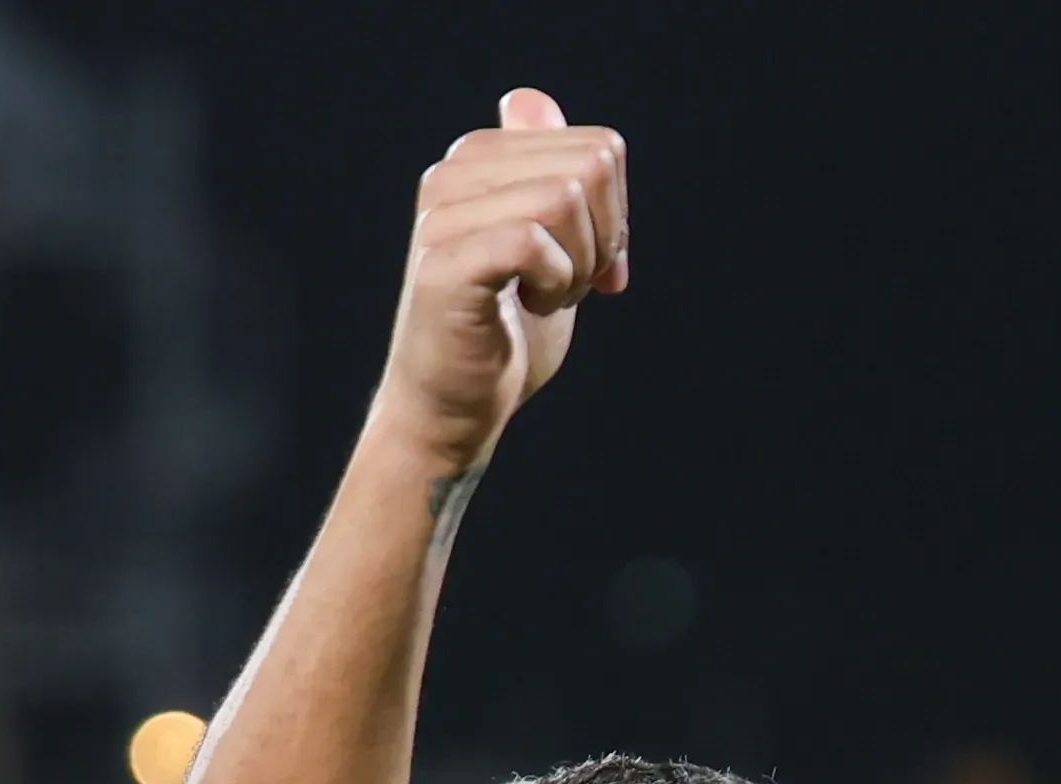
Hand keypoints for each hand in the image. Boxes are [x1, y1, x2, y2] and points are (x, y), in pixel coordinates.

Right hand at [370, 89, 629, 478]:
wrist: (458, 406)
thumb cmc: (508, 332)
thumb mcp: (551, 246)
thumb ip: (556, 178)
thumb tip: (531, 100)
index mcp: (481, 157)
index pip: (598, 148)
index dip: (616, 217)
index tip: (590, 266)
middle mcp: (454, 172)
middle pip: (590, 166)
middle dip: (603, 238)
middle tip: (566, 284)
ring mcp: (443, 213)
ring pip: (564, 198)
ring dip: (578, 265)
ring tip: (542, 297)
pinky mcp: (445, 261)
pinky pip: (534, 240)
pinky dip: (555, 283)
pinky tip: (528, 306)